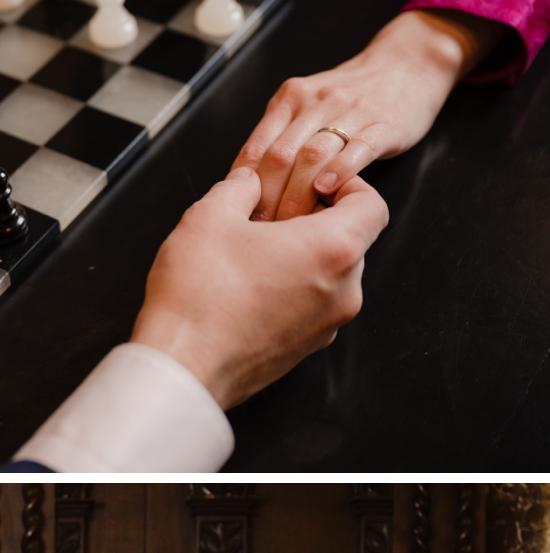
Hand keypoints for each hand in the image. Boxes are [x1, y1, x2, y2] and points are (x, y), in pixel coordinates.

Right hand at [130, 166, 388, 409]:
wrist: (181, 368)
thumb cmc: (197, 297)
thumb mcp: (210, 217)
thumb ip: (239, 187)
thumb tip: (247, 184)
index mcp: (333, 249)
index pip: (372, 205)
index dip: (349, 186)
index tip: (317, 186)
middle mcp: (342, 291)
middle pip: (350, 243)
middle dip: (316, 226)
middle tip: (271, 221)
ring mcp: (325, 326)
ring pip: (328, 279)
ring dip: (301, 262)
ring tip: (252, 260)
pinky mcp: (302, 351)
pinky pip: (308, 310)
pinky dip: (289, 295)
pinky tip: (246, 293)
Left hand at [235, 9, 504, 221]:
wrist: (408, 63)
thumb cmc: (351, 95)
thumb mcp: (307, 105)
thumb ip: (278, 136)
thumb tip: (244, 187)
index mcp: (289, 99)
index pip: (255, 149)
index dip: (242, 189)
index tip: (239, 220)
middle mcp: (315, 102)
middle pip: (280, 157)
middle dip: (267, 200)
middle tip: (261, 233)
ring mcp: (350, 112)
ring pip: (313, 156)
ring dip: (298, 196)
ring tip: (291, 226)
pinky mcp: (383, 124)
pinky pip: (357, 149)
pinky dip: (340, 172)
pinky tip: (328, 192)